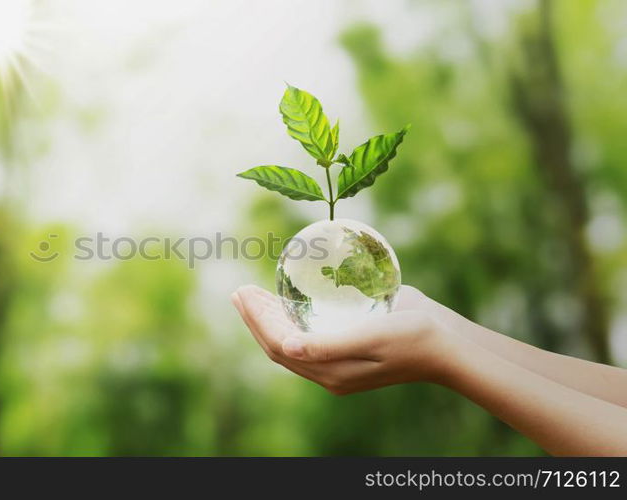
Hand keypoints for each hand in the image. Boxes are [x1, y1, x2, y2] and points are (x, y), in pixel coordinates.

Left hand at [231, 285, 463, 394]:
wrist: (448, 345)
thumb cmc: (414, 338)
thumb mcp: (371, 338)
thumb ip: (328, 345)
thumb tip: (286, 346)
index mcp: (330, 372)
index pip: (279, 345)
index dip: (256, 321)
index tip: (242, 294)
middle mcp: (330, 370)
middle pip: (280, 344)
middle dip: (256, 319)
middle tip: (240, 290)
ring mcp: (339, 361)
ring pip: (292, 340)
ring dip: (270, 318)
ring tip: (254, 295)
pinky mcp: (349, 347)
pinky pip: (310, 334)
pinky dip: (293, 318)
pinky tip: (289, 300)